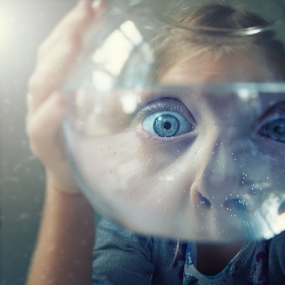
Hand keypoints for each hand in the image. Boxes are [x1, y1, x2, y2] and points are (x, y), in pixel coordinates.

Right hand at [26, 0, 102, 192]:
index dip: (78, 22)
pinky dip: (50, 113)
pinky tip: (61, 100)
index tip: (97, 3)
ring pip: (42, 84)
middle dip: (69, 31)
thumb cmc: (91, 135)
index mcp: (60, 80)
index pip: (64, 45)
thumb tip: (148, 63)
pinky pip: (41, 125)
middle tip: (88, 11)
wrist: (76, 172)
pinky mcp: (42, 142)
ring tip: (75, 42)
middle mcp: (46, 93)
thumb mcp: (105, 104)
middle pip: (50, 56)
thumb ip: (115, 83)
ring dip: (58, 62)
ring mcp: (40, 115)